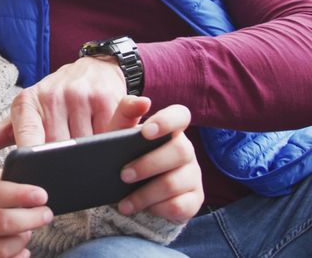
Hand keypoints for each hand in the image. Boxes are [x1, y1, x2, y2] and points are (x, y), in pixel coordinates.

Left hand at [0, 56, 130, 166]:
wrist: (92, 68)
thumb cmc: (51, 101)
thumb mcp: (18, 118)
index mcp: (26, 104)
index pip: (27, 142)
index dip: (34, 164)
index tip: (37, 182)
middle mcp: (51, 96)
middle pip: (58, 150)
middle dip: (63, 165)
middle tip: (65, 176)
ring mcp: (79, 95)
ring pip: (84, 145)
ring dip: (86, 157)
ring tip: (85, 160)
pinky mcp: (105, 97)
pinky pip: (106, 133)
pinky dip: (106, 144)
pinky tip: (104, 145)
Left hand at [117, 104, 201, 221]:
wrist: (128, 192)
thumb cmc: (125, 155)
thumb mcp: (118, 134)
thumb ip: (126, 113)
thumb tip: (143, 101)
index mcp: (170, 130)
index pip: (181, 115)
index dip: (167, 121)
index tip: (145, 132)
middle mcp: (186, 151)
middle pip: (180, 151)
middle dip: (148, 164)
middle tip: (123, 175)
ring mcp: (193, 176)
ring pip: (175, 183)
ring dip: (145, 194)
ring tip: (124, 202)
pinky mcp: (193, 200)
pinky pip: (179, 206)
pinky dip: (155, 209)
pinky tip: (139, 209)